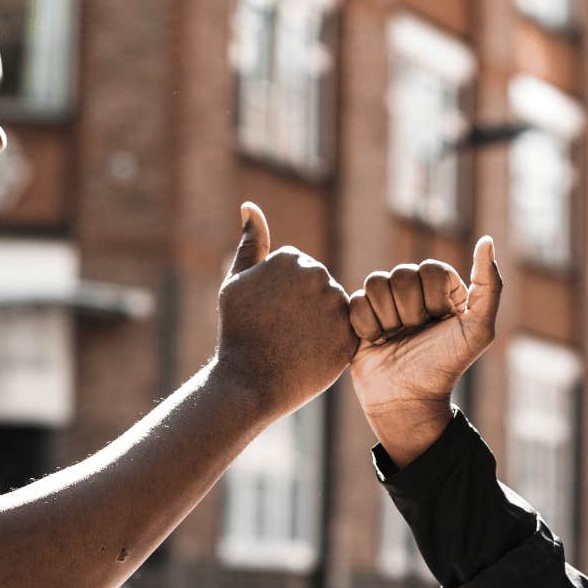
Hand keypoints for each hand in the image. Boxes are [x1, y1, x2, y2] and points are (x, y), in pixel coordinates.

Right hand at [214, 202, 356, 420]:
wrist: (249, 382)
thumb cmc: (238, 331)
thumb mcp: (236, 281)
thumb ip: (250, 243)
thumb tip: (250, 206)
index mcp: (292, 259)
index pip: (299, 271)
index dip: (282, 296)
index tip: (268, 312)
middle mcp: (319, 275)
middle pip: (319, 287)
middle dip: (304, 307)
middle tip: (282, 331)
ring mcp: (336, 306)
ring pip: (334, 309)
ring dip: (320, 323)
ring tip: (295, 342)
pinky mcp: (351, 335)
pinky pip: (347, 332)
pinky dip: (332, 342)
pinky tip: (311, 353)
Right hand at [348, 237, 501, 465]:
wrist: (408, 400)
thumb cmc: (445, 367)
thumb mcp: (478, 330)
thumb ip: (490, 286)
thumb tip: (487, 241)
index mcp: (442, 287)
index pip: (430, 268)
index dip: (431, 299)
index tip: (438, 322)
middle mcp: (414, 290)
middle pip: (400, 274)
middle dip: (408, 312)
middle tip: (414, 334)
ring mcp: (386, 302)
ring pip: (374, 283)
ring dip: (387, 319)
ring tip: (395, 339)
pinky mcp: (361, 315)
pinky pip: (355, 302)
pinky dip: (366, 327)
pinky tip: (378, 343)